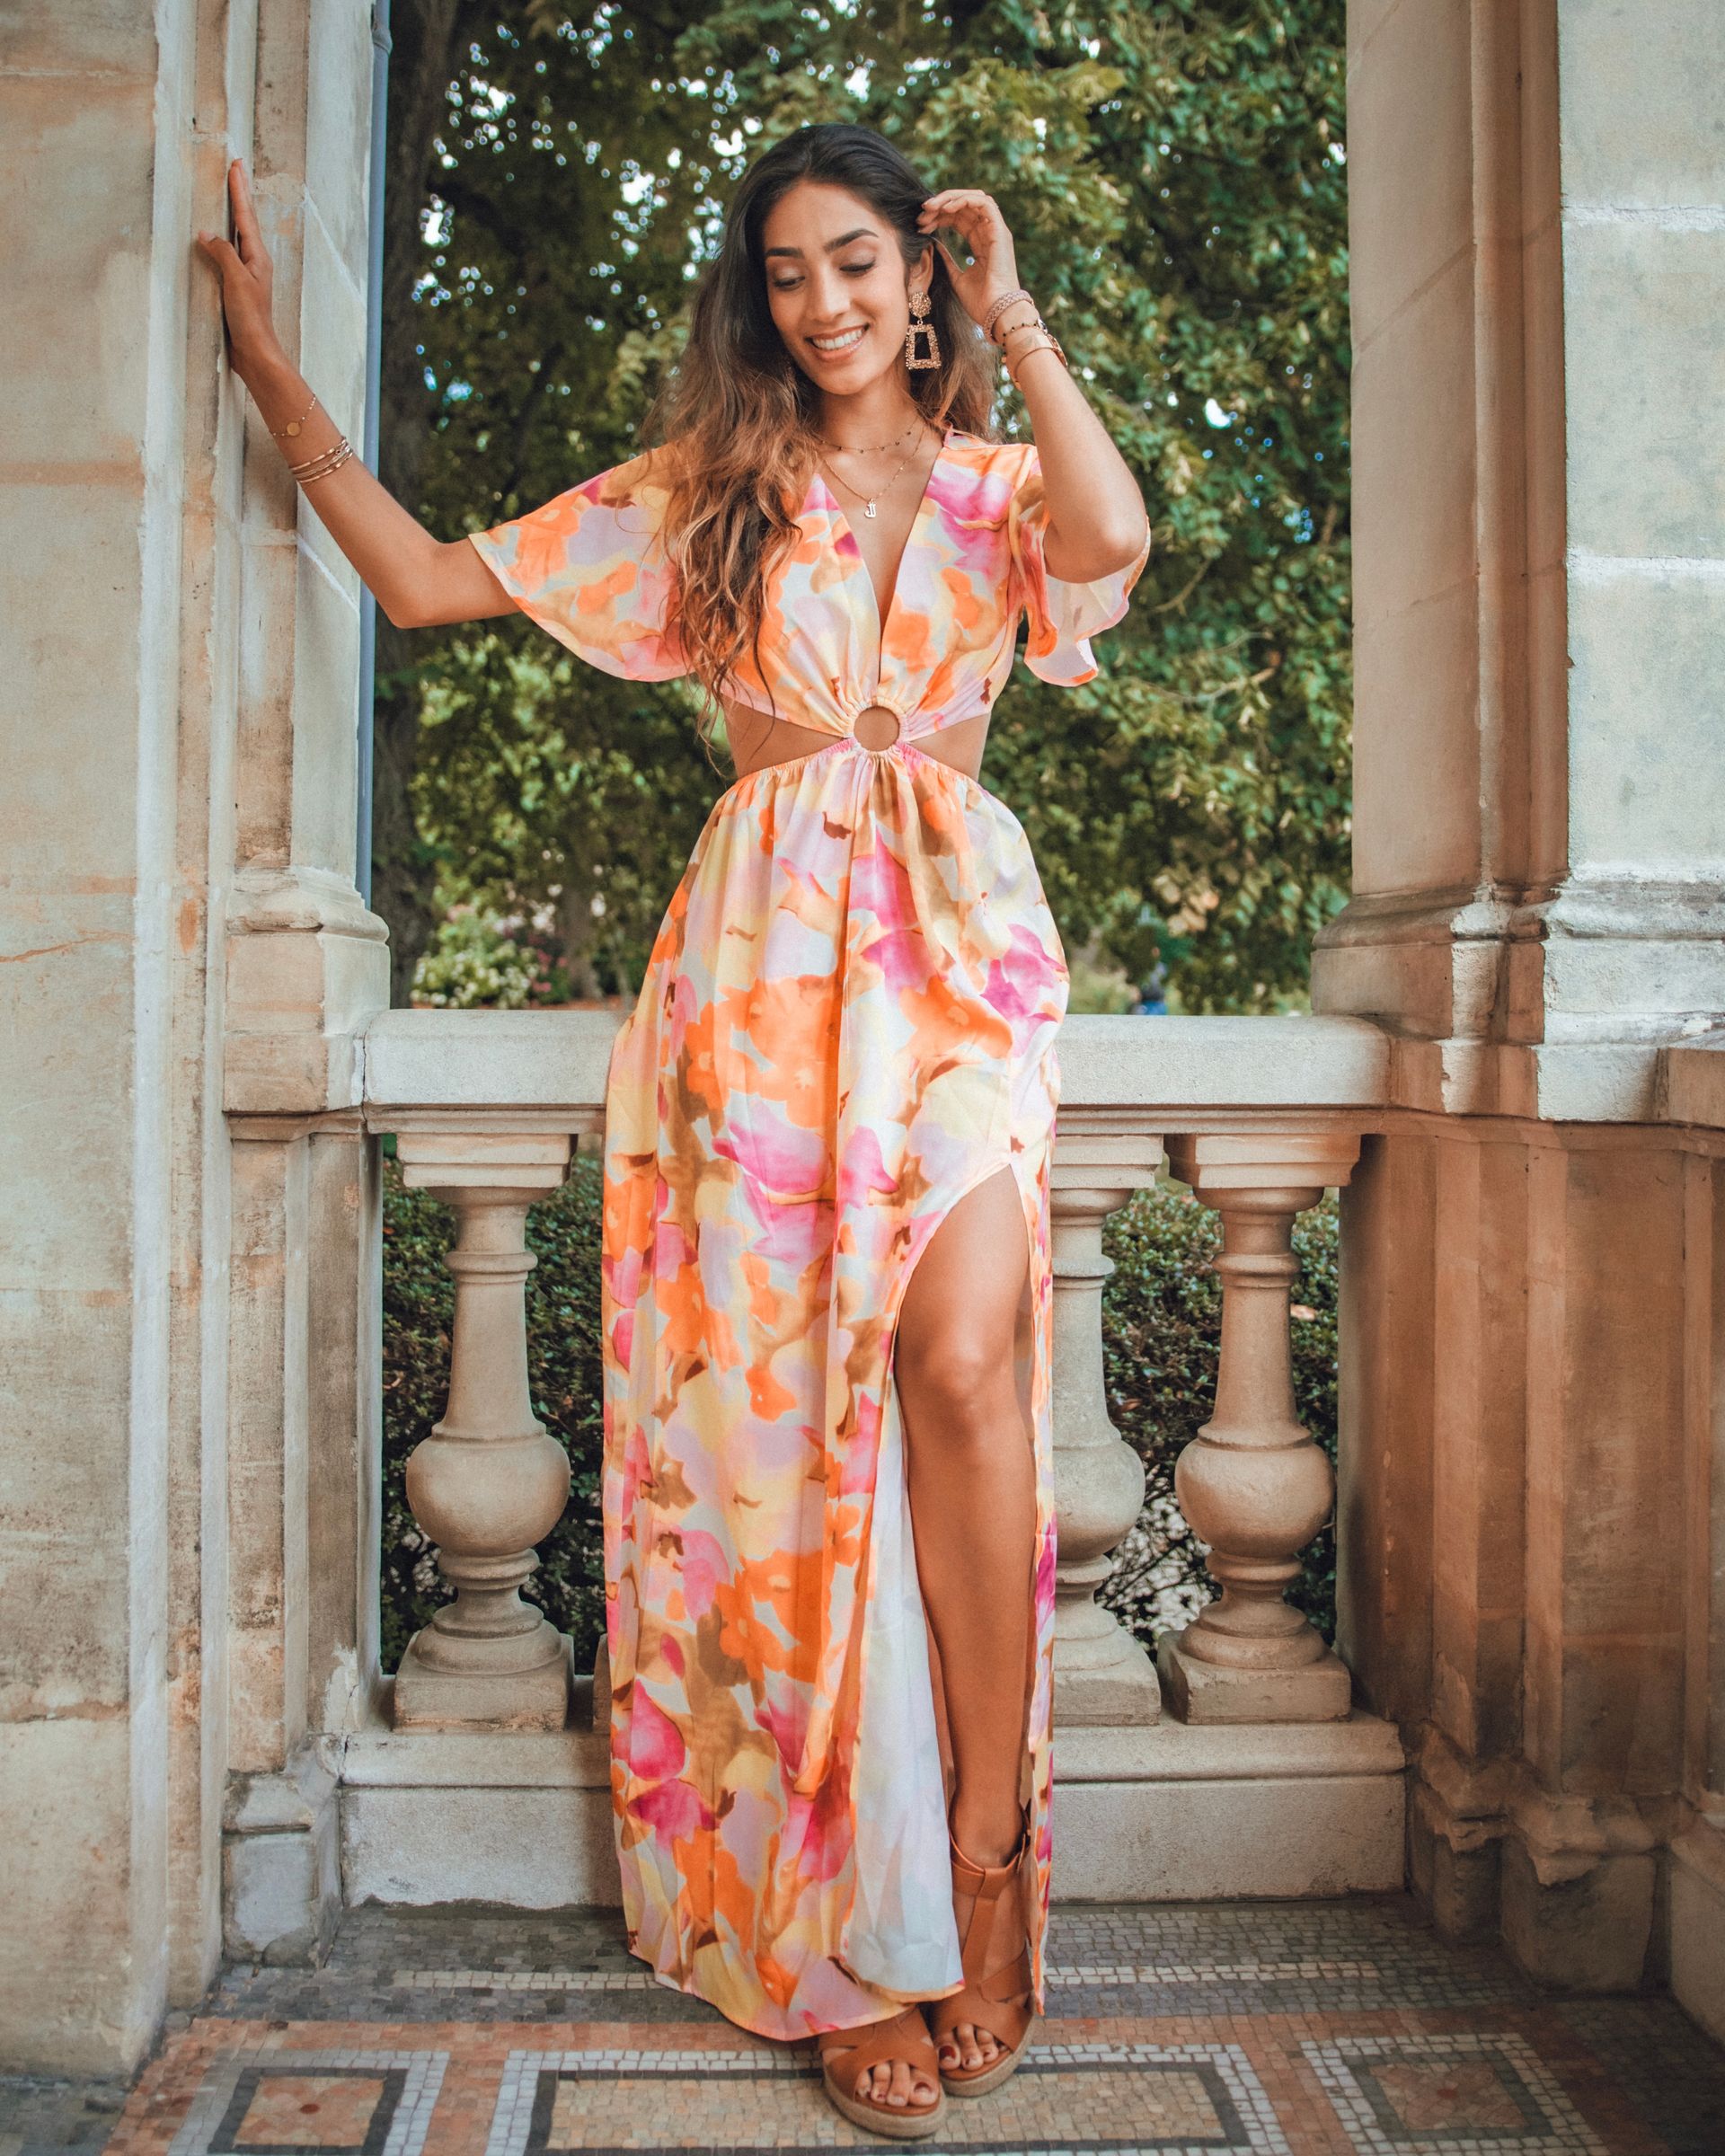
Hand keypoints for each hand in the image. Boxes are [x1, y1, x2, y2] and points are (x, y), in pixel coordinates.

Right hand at [196, 158, 284, 384]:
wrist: (255, 354)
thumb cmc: (251, 319)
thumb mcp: (236, 281)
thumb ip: (222, 253)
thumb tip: (205, 233)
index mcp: (257, 257)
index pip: (245, 215)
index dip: (239, 190)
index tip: (236, 164)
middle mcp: (253, 263)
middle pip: (243, 221)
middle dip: (238, 196)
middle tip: (234, 170)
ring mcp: (245, 275)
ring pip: (235, 237)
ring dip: (230, 216)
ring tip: (225, 197)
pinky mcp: (235, 289)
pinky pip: (225, 256)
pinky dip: (219, 242)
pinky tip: (212, 242)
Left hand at [915, 190, 1021, 328]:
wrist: (995, 313)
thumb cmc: (980, 302)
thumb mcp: (956, 278)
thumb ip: (947, 260)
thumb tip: (933, 244)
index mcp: (980, 242)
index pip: (959, 218)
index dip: (939, 216)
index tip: (920, 225)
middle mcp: (989, 233)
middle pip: (964, 206)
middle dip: (940, 206)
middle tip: (920, 215)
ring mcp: (996, 230)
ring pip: (974, 198)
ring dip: (950, 198)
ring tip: (930, 208)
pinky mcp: (1000, 231)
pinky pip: (983, 203)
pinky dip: (964, 200)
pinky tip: (946, 209)